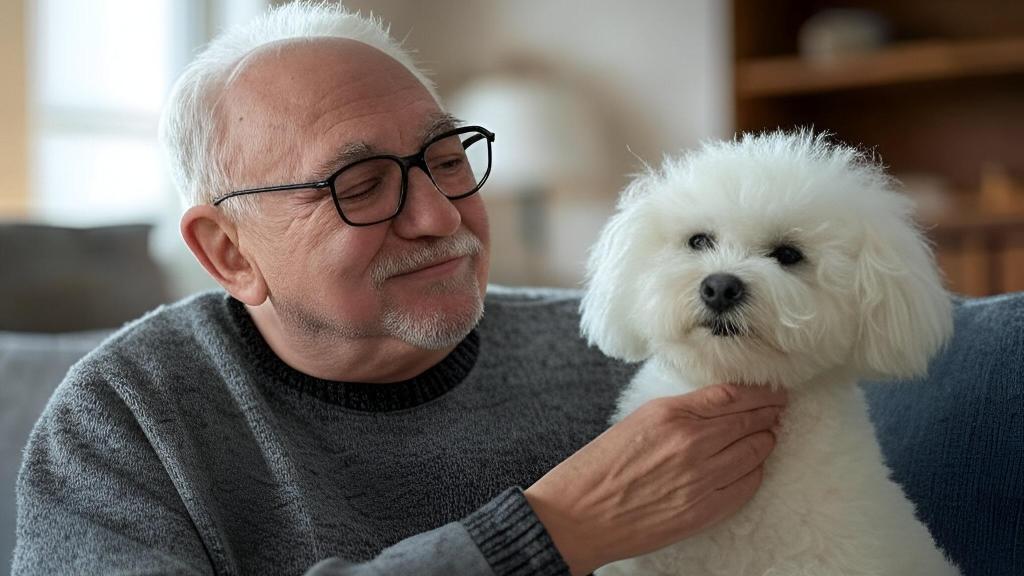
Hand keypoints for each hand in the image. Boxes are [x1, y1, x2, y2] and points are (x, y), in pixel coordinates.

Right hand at [524, 383, 786, 575]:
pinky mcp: (705, 509)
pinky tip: (754, 464)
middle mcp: (692, 443)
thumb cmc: (598, 468)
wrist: (580, 515)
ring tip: (770, 433)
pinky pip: (747, 484)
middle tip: (779, 407)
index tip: (770, 390)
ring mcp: (702, 478)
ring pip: (754, 451)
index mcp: (670, 414)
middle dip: (769, 412)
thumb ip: (679, 412)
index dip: (758, 392)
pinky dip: (755, 471)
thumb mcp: (637, 421)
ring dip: (766, 439)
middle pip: (749, 420)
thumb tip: (716, 406)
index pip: (731, 396)